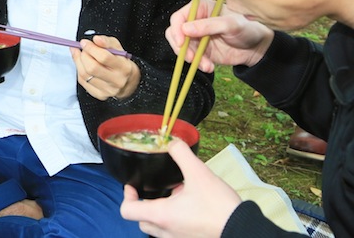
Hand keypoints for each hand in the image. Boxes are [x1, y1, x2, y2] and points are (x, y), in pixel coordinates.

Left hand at [70, 35, 139, 98]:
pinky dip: (79, 70)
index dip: (91, 48)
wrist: (128, 82)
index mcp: (124, 67)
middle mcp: (116, 81)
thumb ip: (107, 41)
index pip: (104, 57)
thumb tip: (96, 39)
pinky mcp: (99, 95)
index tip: (84, 42)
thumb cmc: (121, 63)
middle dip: (83, 55)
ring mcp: (107, 90)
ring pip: (84, 75)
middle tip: (83, 48)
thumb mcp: (118, 48)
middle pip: (92, 67)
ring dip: (78, 61)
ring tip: (80, 54)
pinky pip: (82, 81)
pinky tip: (81, 64)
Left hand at [120, 139, 241, 236]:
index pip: (127, 211)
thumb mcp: (198, 173)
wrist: (243, 229)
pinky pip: (173, 233)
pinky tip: (190, 208)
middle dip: (143, 205)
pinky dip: (174, 221)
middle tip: (154, 190)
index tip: (135, 185)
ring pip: (156, 229)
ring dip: (159, 214)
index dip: (127, 196)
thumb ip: (181, 154)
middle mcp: (165, 232)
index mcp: (162, 216)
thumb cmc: (218, 206)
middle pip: (141, 221)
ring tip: (175, 197)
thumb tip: (172, 142)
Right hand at [165, 0, 273, 71]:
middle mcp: (195, 21)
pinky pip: (191, 58)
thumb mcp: (231, 25)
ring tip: (206, 65)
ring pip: (181, 48)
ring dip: (191, 58)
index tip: (182, 42)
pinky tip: (209, 67)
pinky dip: (198, 64)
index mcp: (200, 8)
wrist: (256, 47)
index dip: (176, 30)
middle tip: (191, 58)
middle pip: (175, 33)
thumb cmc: (247, 28)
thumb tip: (185, 29)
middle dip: (181, 47)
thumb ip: (209, 25)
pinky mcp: (200, 50)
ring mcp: (196, 37)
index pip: (179, 17)